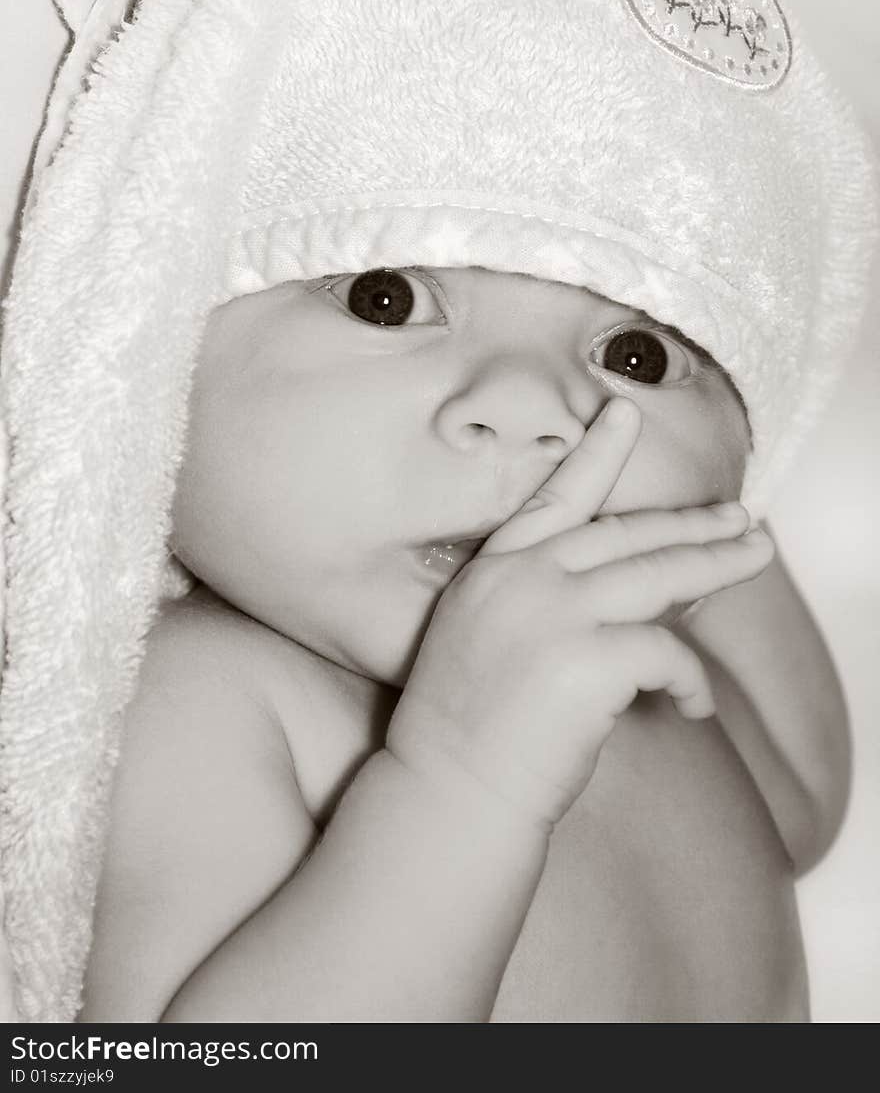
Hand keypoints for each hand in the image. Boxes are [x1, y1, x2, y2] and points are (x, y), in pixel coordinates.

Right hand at [387, 396, 772, 828]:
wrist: (444, 794)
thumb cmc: (467, 733)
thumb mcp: (489, 643)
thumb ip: (542, 604)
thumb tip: (629, 593)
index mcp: (493, 571)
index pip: (554, 497)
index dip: (595, 453)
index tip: (624, 412)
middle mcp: (522, 579)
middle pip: (626, 532)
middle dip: (691, 521)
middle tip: (741, 516)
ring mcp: (552, 615)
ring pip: (659, 573)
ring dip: (718, 564)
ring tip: (755, 555)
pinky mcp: (584, 661)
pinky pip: (666, 655)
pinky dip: (691, 683)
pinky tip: (694, 707)